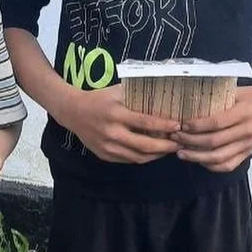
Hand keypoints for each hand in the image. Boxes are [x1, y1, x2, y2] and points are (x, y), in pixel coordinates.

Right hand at [58, 85, 179, 164]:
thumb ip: (136, 94)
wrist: (73, 112)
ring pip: (138, 157)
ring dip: (157, 155)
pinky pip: (129, 160)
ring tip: (169, 150)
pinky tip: (153, 152)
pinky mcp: (105, 155)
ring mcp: (108, 147)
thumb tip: (163, 96)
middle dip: (166, 146)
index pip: (145, 122)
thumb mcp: (116, 91)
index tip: (178, 126)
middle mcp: (112, 133)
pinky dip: (143, 157)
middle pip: (145, 145)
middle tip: (178, 143)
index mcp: (116, 114)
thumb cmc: (99, 99)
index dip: (164, 126)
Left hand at [173, 84, 251, 171]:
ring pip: (219, 157)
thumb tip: (189, 100)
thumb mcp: (236, 90)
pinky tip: (198, 161)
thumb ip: (217, 96)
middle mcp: (247, 131)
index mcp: (244, 113)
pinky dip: (211, 166)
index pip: (216, 123)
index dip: (197, 126)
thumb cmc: (250, 95)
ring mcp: (248, 144)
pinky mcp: (247, 153)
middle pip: (214, 142)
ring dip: (197, 157)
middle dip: (191, 141)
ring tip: (181, 153)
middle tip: (176, 138)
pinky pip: (228, 165)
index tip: (182, 124)